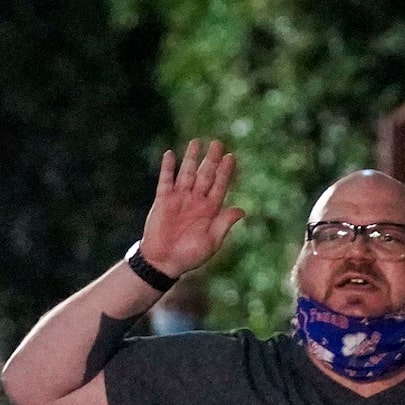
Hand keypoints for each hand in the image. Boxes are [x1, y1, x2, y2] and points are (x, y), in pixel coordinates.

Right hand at [138, 140, 245, 278]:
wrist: (163, 262)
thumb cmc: (189, 255)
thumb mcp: (211, 242)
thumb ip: (224, 224)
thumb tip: (242, 210)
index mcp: (210, 210)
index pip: (220, 186)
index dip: (225, 172)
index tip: (231, 157)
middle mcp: (195, 200)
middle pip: (205, 175)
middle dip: (211, 159)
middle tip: (218, 143)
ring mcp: (179, 198)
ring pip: (187, 173)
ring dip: (191, 158)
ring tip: (196, 142)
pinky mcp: (163, 200)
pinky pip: (166, 180)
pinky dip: (168, 168)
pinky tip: (170, 154)